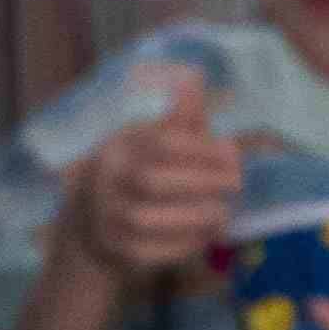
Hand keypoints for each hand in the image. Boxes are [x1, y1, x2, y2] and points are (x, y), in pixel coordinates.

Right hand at [66, 79, 241, 286]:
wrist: (92, 224)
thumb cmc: (137, 174)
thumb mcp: (152, 141)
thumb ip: (179, 118)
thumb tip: (195, 78)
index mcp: (119, 145)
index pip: (159, 142)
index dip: (201, 148)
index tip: (233, 153)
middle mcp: (106, 179)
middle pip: (153, 180)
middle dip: (202, 182)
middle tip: (236, 184)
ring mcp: (106, 216)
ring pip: (148, 219)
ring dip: (195, 217)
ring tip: (224, 213)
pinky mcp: (116, 248)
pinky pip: (151, 251)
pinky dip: (184, 244)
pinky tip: (206, 235)